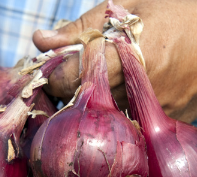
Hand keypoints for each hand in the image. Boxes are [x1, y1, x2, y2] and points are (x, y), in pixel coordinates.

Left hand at [33, 0, 196, 121]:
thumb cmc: (179, 7)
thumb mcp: (130, 5)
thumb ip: (81, 27)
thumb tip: (40, 40)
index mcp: (130, 54)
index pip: (67, 80)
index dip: (53, 73)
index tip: (55, 64)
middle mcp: (142, 87)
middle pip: (82, 103)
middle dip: (70, 89)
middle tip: (76, 71)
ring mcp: (157, 107)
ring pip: (104, 117)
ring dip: (94, 102)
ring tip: (104, 78)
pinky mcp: (169, 118)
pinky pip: (131, 122)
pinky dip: (120, 110)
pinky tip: (126, 91)